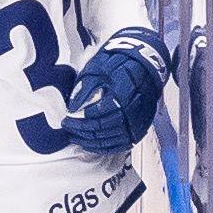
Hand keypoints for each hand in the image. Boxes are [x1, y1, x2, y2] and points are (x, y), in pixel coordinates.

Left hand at [60, 29, 170, 153]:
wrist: (146, 66)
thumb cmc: (119, 65)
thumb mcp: (99, 69)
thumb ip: (85, 89)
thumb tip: (72, 108)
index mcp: (123, 94)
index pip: (98, 113)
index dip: (79, 119)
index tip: (66, 119)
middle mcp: (133, 111)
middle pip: (103, 128)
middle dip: (81, 130)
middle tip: (67, 127)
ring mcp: (138, 122)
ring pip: (111, 140)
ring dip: (90, 141)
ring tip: (75, 137)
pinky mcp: (140, 129)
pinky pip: (120, 145)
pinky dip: (104, 148)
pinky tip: (90, 145)